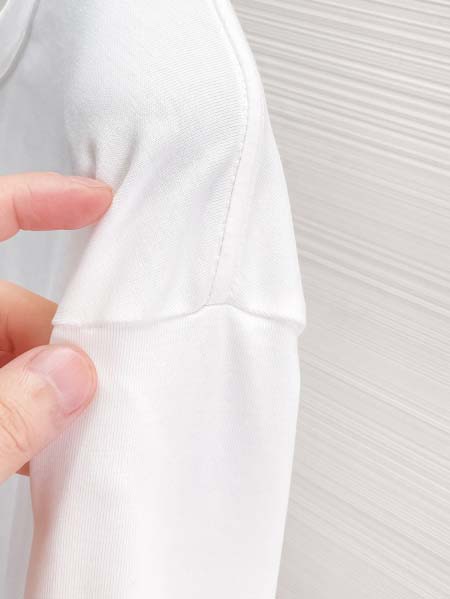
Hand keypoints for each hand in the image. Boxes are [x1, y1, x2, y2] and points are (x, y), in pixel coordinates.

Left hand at [0, 172, 111, 482]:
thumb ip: (5, 415)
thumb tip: (69, 377)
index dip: (40, 198)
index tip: (95, 200)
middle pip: (7, 302)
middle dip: (57, 342)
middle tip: (92, 389)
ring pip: (5, 349)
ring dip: (42, 386)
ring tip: (63, 435)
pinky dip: (21, 406)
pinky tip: (35, 446)